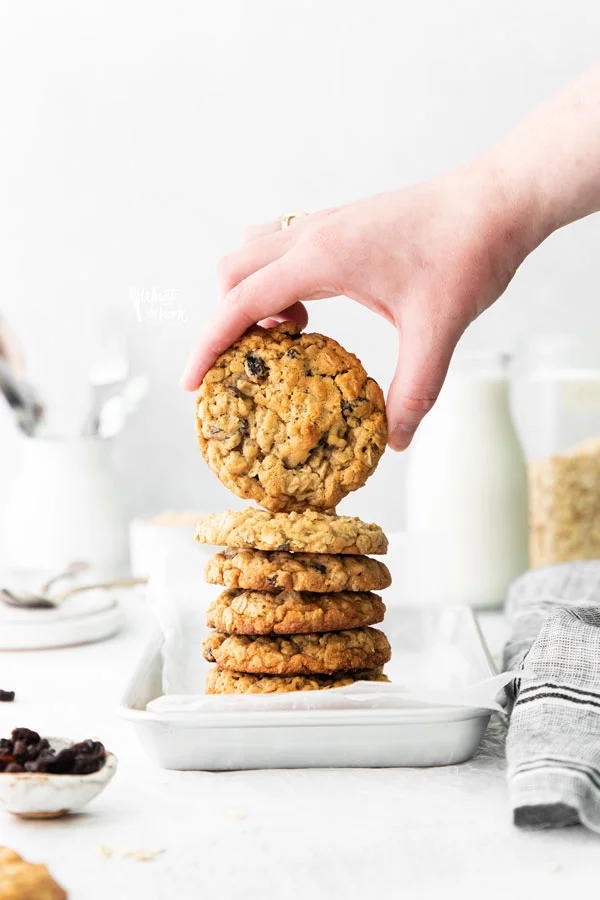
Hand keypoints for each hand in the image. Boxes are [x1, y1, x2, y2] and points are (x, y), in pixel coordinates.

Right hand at [180, 158, 540, 448]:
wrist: (498, 199)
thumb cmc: (467, 252)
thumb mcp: (437, 330)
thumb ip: (414, 390)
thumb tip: (396, 441)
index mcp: (322, 257)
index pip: (240, 301)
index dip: (208, 344)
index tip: (192, 382)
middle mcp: (313, 235)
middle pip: (232, 272)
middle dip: (226, 319)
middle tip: (253, 359)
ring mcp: (326, 226)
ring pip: (253, 252)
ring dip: (250, 293)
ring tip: (288, 333)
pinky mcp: (342, 226)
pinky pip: (283, 247)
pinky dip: (277, 279)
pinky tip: (315, 308)